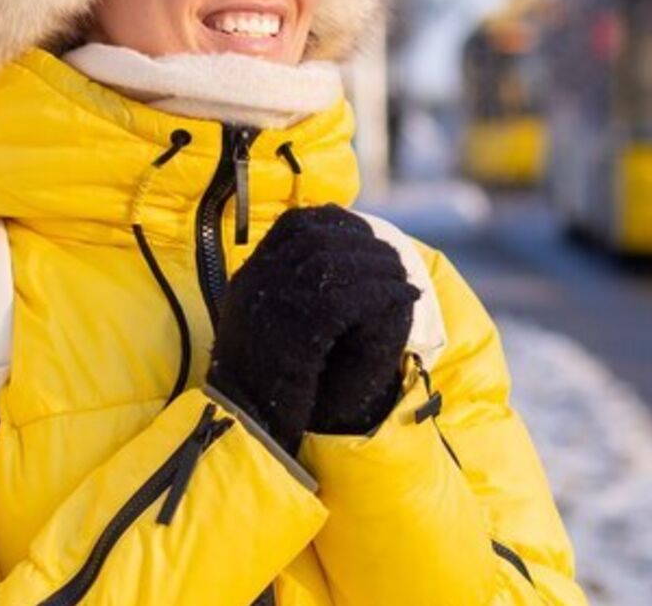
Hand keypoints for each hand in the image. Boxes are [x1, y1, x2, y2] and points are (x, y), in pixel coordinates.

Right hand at [206, 205, 417, 452]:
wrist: (245, 426)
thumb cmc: (260, 382)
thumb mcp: (263, 323)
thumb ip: (286, 289)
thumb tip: (325, 258)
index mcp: (250, 276)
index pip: (297, 224)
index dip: (338, 224)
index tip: (365, 235)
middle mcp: (257, 282)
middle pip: (320, 239)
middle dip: (366, 245)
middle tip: (396, 260)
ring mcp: (273, 305)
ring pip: (337, 264)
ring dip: (380, 268)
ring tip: (405, 281)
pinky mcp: (298, 332)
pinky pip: (349, 298)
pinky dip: (383, 294)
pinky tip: (406, 298)